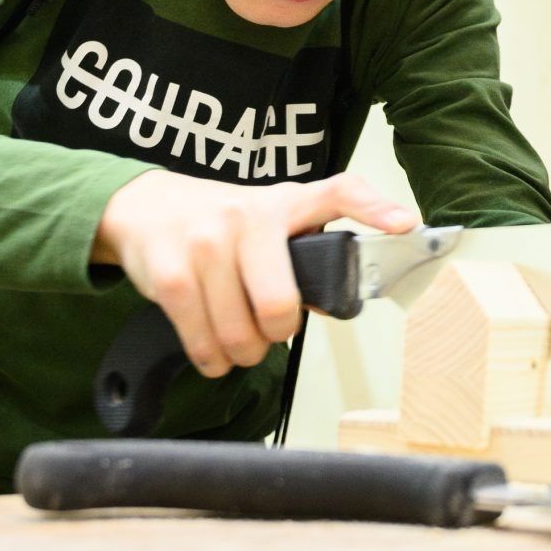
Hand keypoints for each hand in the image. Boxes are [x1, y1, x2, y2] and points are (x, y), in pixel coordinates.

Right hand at [94, 170, 416, 378]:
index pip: (339, 192)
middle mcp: (246, 218)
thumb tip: (333, 300)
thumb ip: (305, 255)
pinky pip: (201, 340)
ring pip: (239, 333)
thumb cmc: (219, 220)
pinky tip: (212, 351)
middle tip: (267, 331)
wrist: (145, 206)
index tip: (405, 225)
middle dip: (276, 334)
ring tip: (237, 342)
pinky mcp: (171, 273)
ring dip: (241, 353)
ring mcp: (205, 243)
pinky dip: (211, 359)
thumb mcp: (269, 221)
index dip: (375, 208)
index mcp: (283, 204)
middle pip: (279, 305)